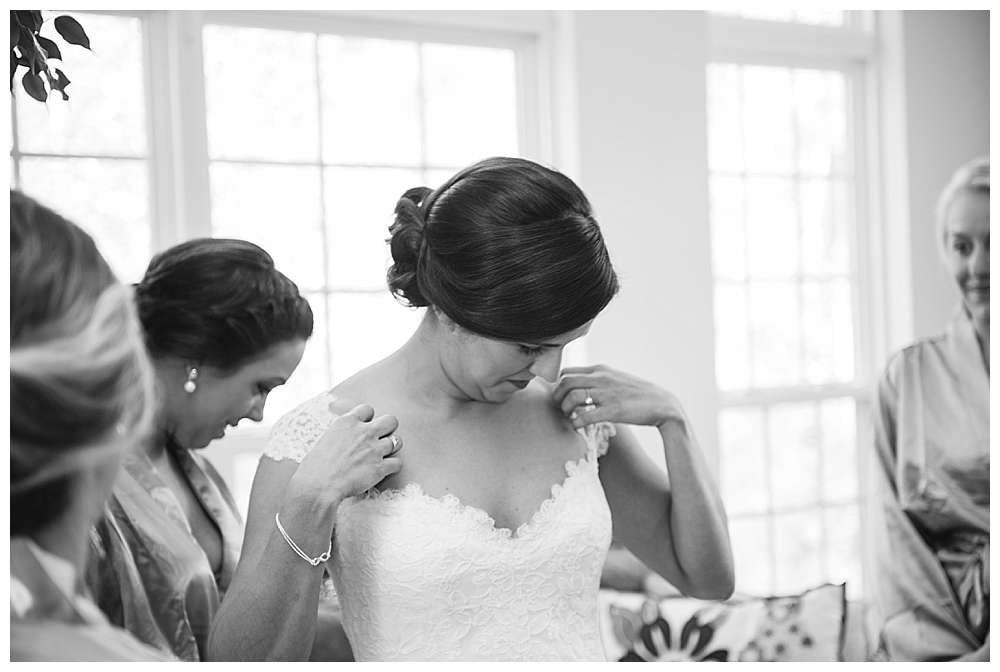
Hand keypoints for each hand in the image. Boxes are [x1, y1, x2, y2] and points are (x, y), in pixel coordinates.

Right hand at [293, 403, 402, 504]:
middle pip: (391, 420)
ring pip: (398, 441)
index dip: (368, 419)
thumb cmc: (315, 466)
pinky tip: (384, 470)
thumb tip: (346, 440)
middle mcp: (364, 432)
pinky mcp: (380, 467)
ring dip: (392, 448)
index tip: (364, 428)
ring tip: (383, 456)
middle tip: (380, 439)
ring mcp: (374, 449)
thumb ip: (342, 435)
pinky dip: (393, 467)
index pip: (368, 409)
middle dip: (388, 429)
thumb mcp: (326, 439)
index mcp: (347, 422)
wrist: (318, 485)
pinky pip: (398, 463)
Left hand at [552, 364, 683, 429]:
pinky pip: (585, 416)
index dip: (558, 385)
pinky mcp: (613, 411)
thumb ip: (599, 379)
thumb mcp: (617, 378)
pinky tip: (576, 427)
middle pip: (566, 382)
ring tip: (567, 417)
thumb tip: (581, 386)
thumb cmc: (638, 394)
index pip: (568, 371)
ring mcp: (607, 394)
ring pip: (573, 397)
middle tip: (558, 407)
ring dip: (565, 409)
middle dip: (557, 396)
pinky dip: (576, 423)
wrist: (662, 404)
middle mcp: (602, 378)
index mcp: (601, 369)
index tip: (560, 396)